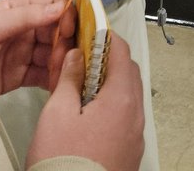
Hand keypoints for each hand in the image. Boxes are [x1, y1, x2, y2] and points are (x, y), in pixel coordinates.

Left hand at [0, 0, 73, 100]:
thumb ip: (28, 15)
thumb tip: (62, 9)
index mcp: (22, 8)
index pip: (54, 4)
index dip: (67, 13)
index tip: (70, 29)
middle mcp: (29, 28)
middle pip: (59, 30)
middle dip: (66, 42)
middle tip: (67, 57)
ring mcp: (27, 52)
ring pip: (55, 53)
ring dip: (63, 62)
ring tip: (65, 74)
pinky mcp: (23, 75)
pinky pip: (45, 75)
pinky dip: (54, 79)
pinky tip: (60, 85)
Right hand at [27, 33, 143, 170]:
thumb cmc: (62, 158)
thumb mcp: (57, 113)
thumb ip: (70, 79)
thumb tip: (78, 56)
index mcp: (122, 98)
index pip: (122, 53)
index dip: (106, 39)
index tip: (90, 34)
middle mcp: (136, 115)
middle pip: (129, 74)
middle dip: (109, 62)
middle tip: (84, 61)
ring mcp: (136, 136)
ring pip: (129, 98)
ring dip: (111, 87)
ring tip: (83, 89)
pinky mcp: (131, 154)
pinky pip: (126, 120)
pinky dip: (113, 109)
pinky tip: (91, 117)